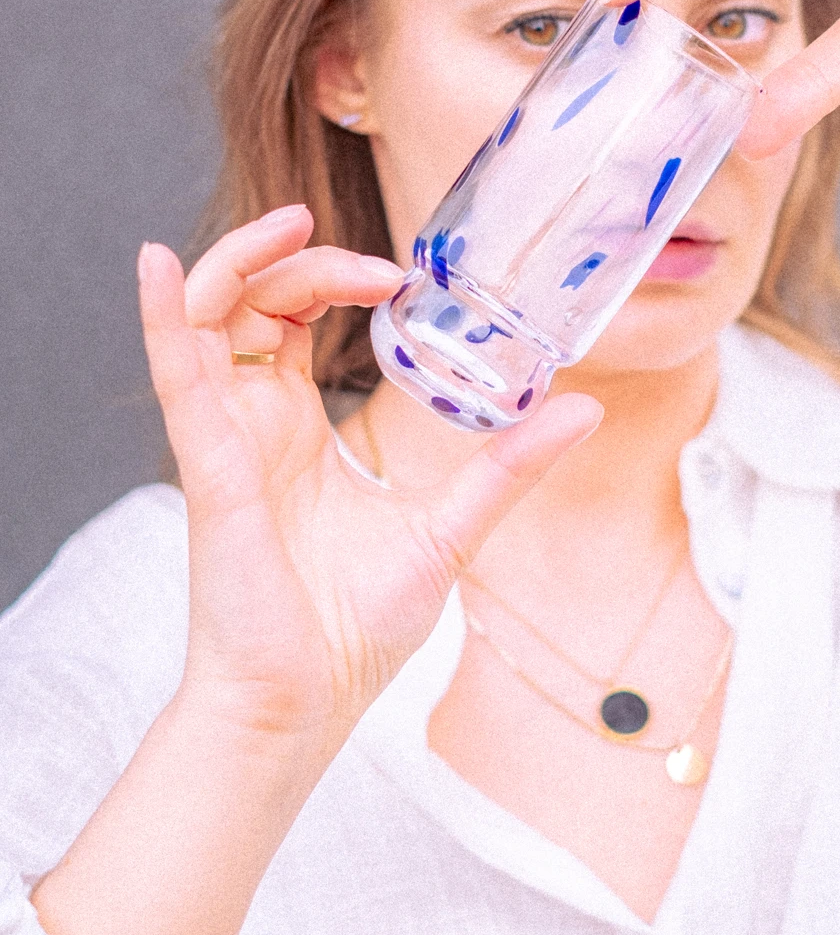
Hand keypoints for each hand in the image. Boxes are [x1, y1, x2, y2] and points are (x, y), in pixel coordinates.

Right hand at [141, 208, 600, 752]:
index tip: (394, 276)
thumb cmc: (352, 630)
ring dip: (240, 261)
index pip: (291, 318)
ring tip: (289, 227)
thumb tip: (584, 410)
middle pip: (249, 301)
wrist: (305, 707)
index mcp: (295, 429)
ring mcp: (226, 440)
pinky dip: (164, 315)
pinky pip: (176, 376)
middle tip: (366, 257)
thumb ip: (508, 466)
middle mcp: (252, 423)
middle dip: (292, 254)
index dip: (329, 276)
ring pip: (207, 318)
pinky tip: (161, 265)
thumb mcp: (450, 527)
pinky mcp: (212, 468)